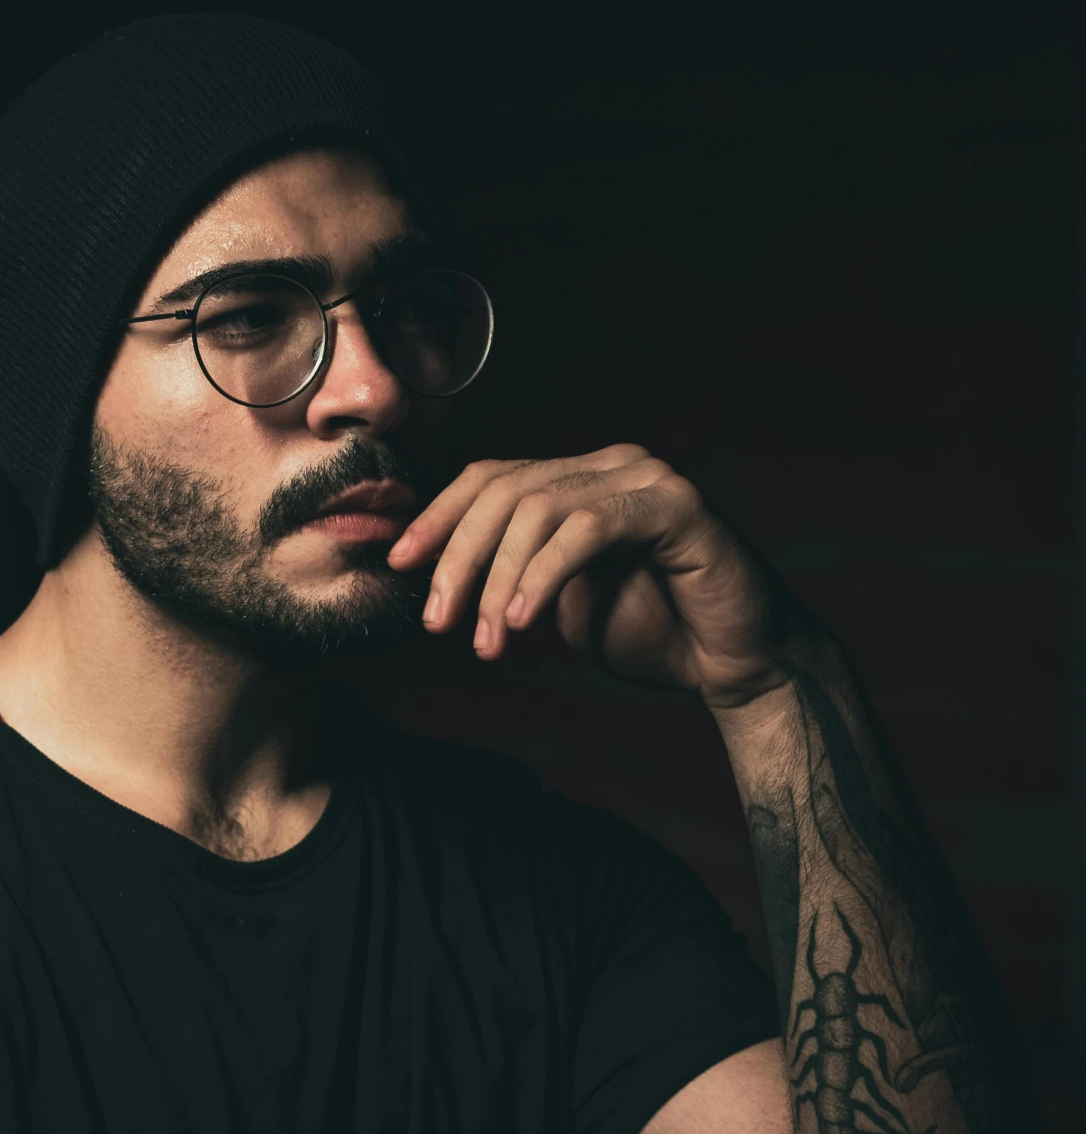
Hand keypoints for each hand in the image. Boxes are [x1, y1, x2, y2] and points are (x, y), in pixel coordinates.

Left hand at [389, 443, 794, 709]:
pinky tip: (524, 619)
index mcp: (581, 480)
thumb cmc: (654, 637)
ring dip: (499, 580)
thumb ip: (516, 577)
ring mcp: (647, 479)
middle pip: (504, 490)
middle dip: (458, 557)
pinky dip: (545, 573)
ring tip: (487, 642)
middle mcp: (612, 466)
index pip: (491, 479)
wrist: (736, 667)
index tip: (397, 564)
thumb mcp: (562, 606)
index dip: (439, 517)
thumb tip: (440, 579)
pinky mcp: (678, 508)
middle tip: (436, 622)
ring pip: (539, 509)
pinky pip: (590, 528)